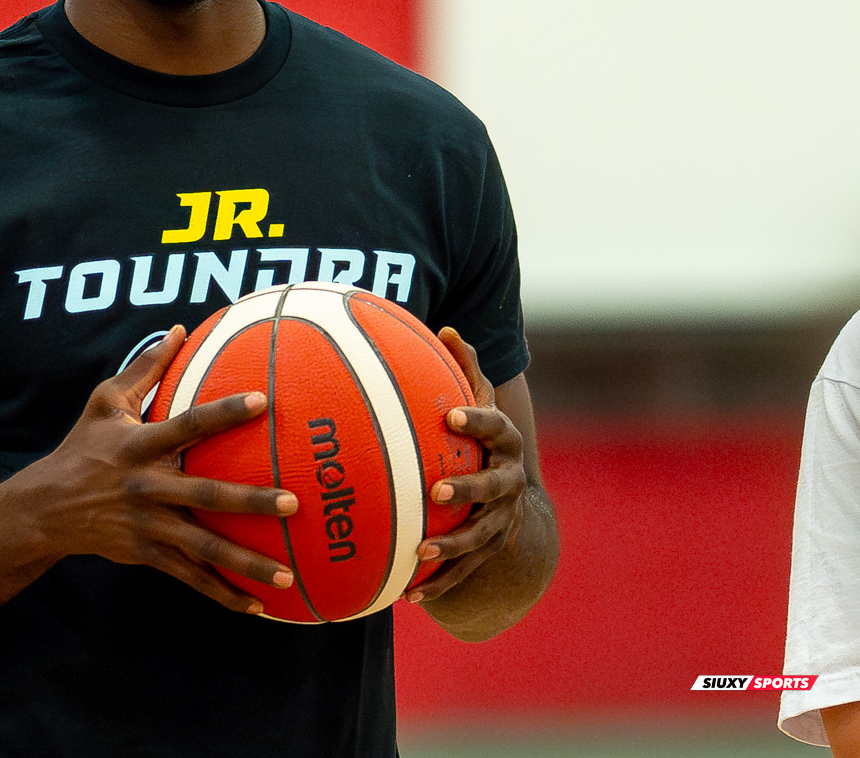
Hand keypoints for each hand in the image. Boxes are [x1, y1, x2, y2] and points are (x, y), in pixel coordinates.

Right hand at [26, 325, 298, 613]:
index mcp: (139, 446)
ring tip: (286, 574)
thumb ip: (145, 368)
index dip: (222, 413)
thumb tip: (179, 329)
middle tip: (292, 501)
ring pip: (203, 547)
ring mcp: (148, 525)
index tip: (261, 402)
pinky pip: (190, 577)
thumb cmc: (84, 446)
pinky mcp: (147, 554)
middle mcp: (146, 487)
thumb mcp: (105, 402)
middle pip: (204, 494)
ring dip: (245, 562)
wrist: (47, 507)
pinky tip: (258, 605)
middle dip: (248, 500)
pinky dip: (222, 593)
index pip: (186, 425)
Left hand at [407, 327, 526, 602]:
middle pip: (494, 487)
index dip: (478, 421)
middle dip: (469, 490)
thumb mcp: (478, 401)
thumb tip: (447, 328)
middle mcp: (509, 482)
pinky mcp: (488, 550)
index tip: (451, 417)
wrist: (513, 492)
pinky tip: (410, 597)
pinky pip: (465, 572)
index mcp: (505, 444)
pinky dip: (440, 585)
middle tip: (437, 492)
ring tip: (422, 551)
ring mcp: (501, 519)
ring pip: (480, 536)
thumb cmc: (481, 436)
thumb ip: (465, 369)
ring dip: (452, 546)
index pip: (496, 428)